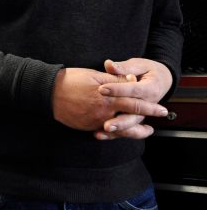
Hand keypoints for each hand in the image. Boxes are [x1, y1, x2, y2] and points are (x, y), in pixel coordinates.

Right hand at [52, 68, 167, 132]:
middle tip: (160, 116)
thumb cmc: (69, 80)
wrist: (47, 92)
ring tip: (146, 131)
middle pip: (131, 116)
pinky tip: (122, 132)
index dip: (149, 105)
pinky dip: (117, 134)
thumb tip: (129, 81)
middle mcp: (104, 111)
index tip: (160, 108)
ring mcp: (96, 121)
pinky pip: (106, 133)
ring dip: (135, 131)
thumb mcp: (94, 75)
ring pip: (121, 130)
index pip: (133, 101)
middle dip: (147, 117)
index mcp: (107, 96)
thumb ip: (113, 80)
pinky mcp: (88, 126)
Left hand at [94, 58, 173, 140]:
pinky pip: (127, 129)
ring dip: (118, 129)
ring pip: (131, 124)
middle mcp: (148, 104)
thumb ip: (124, 67)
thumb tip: (109, 64)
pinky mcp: (135, 119)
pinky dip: (114, 134)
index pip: (133, 90)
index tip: (101, 89)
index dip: (117, 90)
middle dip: (119, 119)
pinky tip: (99, 134)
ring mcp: (142, 113)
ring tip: (104, 130)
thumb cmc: (148, 70)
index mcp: (150, 88)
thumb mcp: (139, 65)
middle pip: (134, 113)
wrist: (162, 80)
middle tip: (106, 123)